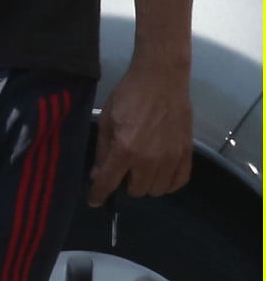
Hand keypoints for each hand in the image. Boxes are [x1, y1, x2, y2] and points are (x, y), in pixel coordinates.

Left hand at [87, 59, 192, 205]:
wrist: (161, 79)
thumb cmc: (129, 95)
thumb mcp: (107, 118)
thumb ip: (102, 150)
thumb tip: (97, 175)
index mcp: (125, 149)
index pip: (109, 183)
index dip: (98, 195)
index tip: (94, 201)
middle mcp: (148, 160)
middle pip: (136, 191)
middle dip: (126, 183)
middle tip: (124, 167)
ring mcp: (170, 159)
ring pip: (156, 191)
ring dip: (146, 183)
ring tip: (142, 167)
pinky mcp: (186, 154)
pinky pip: (177, 183)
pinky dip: (168, 183)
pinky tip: (161, 173)